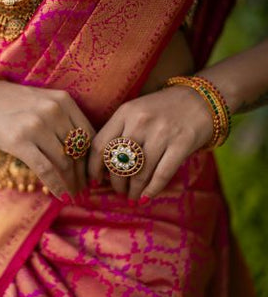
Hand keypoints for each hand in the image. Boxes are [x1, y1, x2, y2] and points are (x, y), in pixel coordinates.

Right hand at [0, 80, 94, 197]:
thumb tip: (82, 155)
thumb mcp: (43, 103)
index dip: (92, 159)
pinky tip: (60, 195)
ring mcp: (36, 126)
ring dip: (71, 183)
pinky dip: (56, 185)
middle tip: (84, 190)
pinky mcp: (19, 141)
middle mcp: (53, 111)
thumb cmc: (12, 105)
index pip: (88, 135)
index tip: (93, 175)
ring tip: (73, 194)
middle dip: (83, 175)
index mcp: (63, 100)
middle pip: (78, 151)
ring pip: (64, 162)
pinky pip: (45, 169)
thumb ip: (63, 121)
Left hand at [88, 85, 212, 203]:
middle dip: (115, 183)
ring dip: (133, 190)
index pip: (100, 145)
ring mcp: (162, 133)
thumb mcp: (136, 111)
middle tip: (118, 191)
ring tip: (132, 197)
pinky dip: (151, 190)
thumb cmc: (162, 109)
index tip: (94, 181)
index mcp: (124, 112)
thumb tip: (104, 168)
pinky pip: (161, 174)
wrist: (202, 98)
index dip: (93, 168)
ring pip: (139, 172)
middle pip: (117, 162)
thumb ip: (120, 133)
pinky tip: (146, 198)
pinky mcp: (182, 143)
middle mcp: (140, 122)